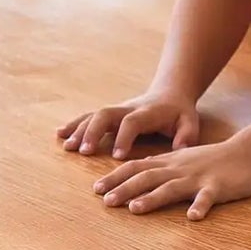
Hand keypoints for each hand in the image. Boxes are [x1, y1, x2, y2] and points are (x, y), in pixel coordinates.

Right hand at [57, 92, 199, 158]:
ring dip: (79, 130)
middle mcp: (127, 109)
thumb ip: (186, 135)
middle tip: (84, 152)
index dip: (124, 137)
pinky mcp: (109, 114)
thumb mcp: (190, 122)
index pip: (131, 122)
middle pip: (105, 114)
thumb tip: (180, 149)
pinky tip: (60, 134)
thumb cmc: (179, 112)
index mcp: (147, 112)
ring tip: (68, 147)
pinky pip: (88, 117)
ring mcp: (116, 110)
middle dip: (93, 132)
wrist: (169, 93)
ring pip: (93, 115)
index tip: (118, 156)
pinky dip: (74, 125)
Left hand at [93, 140, 250, 219]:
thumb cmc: (212, 159)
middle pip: (147, 177)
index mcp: (168, 163)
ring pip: (171, 187)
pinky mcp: (217, 187)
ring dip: (152, 198)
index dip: (116, 177)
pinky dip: (200, 206)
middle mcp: (178, 169)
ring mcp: (198, 178)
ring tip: (135, 209)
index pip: (136, 168)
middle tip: (105, 201)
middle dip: (124, 189)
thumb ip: (160, 166)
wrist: (246, 153)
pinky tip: (192, 217)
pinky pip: (208, 198)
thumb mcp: (181, 159)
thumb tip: (136, 173)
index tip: (96, 189)